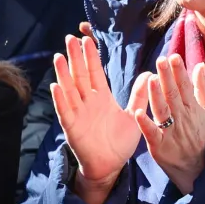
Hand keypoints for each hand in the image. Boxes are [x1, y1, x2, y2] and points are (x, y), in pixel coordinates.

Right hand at [51, 32, 143, 203]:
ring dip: (63, 74)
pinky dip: (60, 99)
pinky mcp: (72, 127)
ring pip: (69, 90)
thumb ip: (139, 95)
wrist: (111, 165)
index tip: (87, 39)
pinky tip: (56, 86)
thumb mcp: (133, 115)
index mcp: (102, 98)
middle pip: (80, 75)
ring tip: (59, 56)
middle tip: (70, 38)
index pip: (95, 72)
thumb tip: (148, 74)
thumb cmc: (120, 141)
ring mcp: (78, 113)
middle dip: (75, 57)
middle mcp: (88, 102)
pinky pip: (65, 111)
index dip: (91, 57)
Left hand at [134, 55, 204, 192]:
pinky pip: (152, 133)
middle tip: (161, 60)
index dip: (179, 72)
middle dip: (168, 77)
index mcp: (193, 109)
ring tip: (151, 79)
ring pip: (163, 111)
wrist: (198, 167)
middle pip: (174, 95)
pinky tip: (138, 112)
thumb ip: (202, 88)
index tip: (173, 56)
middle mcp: (183, 118)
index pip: (185, 87)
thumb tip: (199, 65)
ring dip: (157, 95)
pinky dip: (145, 123)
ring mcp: (171, 132)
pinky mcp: (160, 146)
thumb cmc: (200, 136)